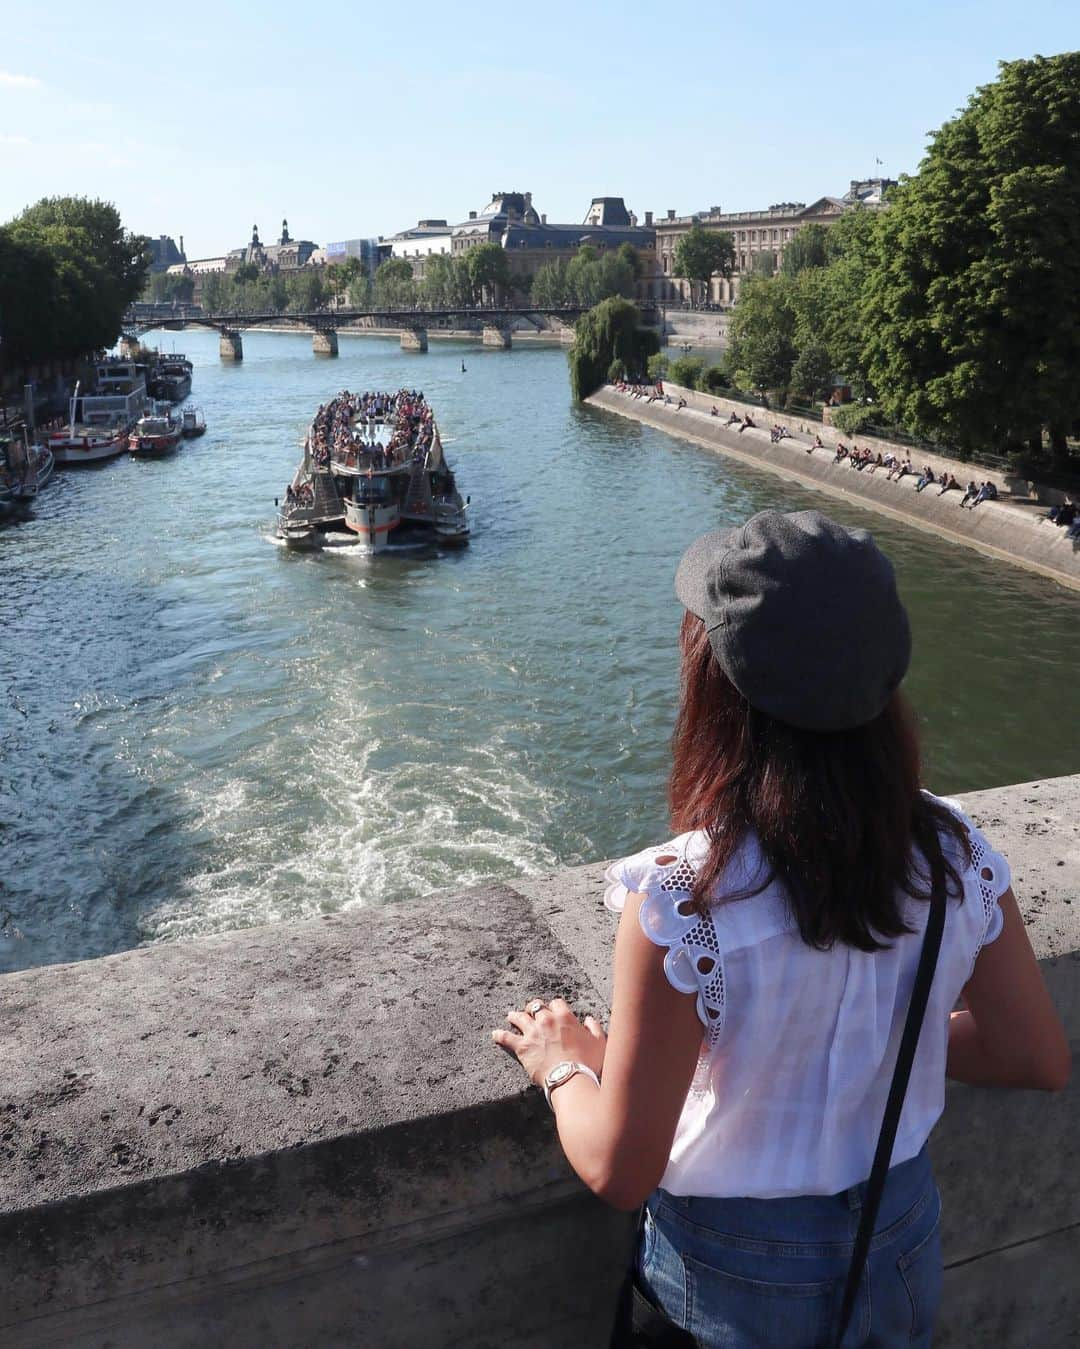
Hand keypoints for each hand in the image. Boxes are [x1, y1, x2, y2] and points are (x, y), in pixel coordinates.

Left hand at [492, 997, 606, 1086]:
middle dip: (534, 1008)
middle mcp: (546, 1020)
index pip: (556, 1003)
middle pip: (536, 1007)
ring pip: (519, 1017)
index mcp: (564, 1017)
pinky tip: (495, 1034)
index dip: (554, 1006)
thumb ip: (594, 1028)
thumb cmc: (587, 1062)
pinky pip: (507, 1037)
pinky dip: (500, 1035)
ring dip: (515, 1016)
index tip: (553, 1011)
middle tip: (531, 1012)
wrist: (570, 1078)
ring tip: (511, 1016)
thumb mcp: (599, 1043)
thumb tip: (589, 1020)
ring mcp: (532, 1032)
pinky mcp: (522, 1046)